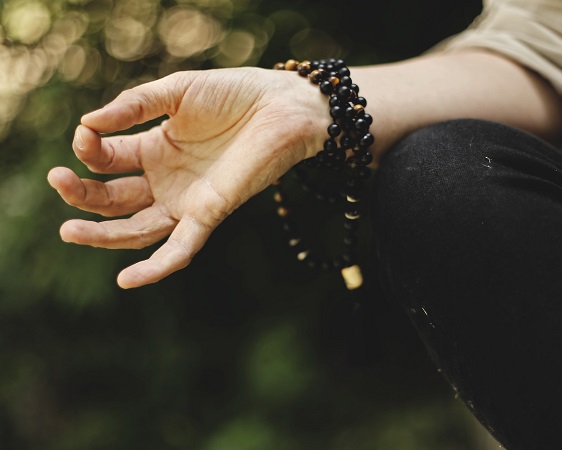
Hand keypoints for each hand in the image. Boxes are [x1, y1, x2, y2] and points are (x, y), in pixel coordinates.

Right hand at [47, 68, 329, 287]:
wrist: (281, 107)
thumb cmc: (233, 94)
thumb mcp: (176, 92)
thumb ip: (134, 106)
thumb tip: (88, 123)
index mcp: (154, 149)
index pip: (108, 160)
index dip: (90, 150)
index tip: (84, 135)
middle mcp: (167, 180)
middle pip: (114, 199)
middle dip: (83, 195)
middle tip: (57, 181)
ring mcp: (187, 200)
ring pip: (137, 229)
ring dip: (102, 235)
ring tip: (68, 231)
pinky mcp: (210, 214)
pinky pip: (180, 248)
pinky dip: (156, 267)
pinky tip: (126, 280)